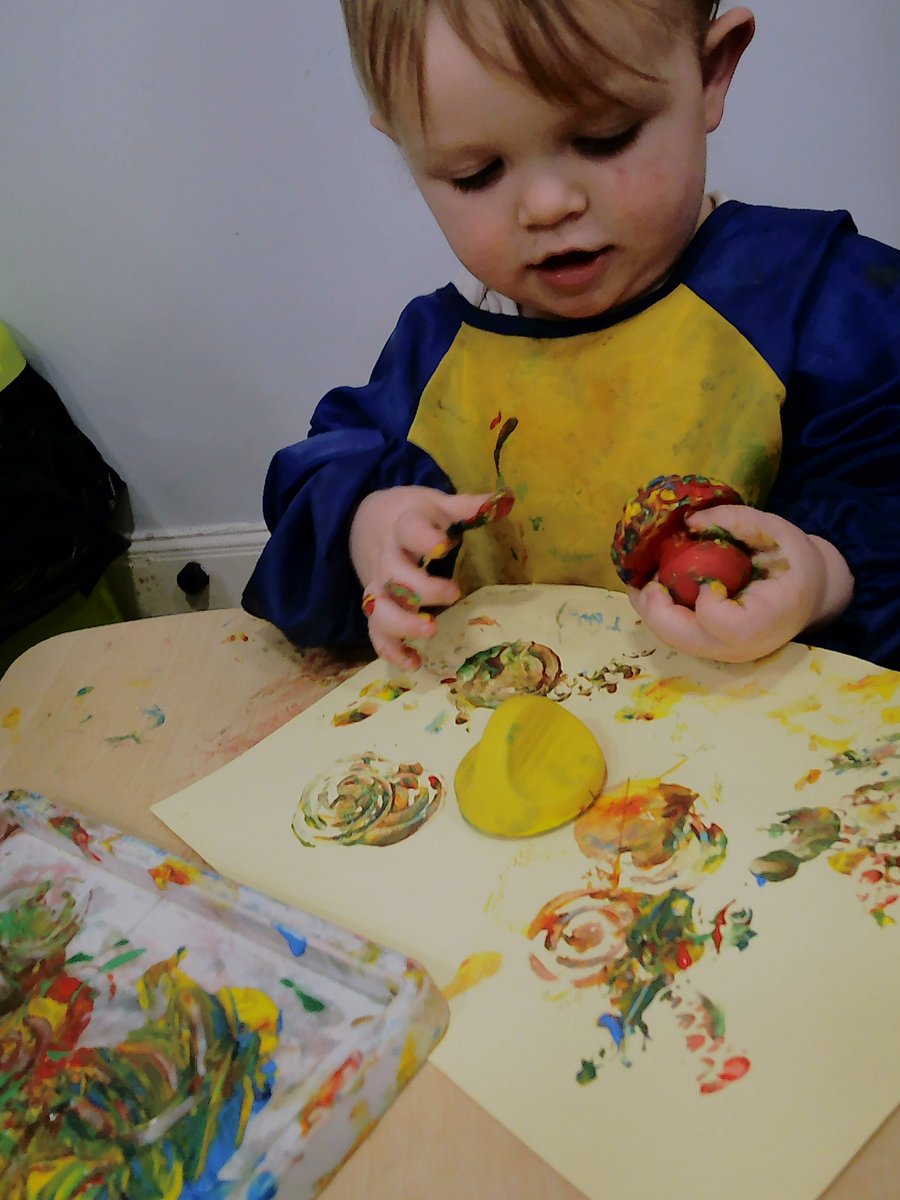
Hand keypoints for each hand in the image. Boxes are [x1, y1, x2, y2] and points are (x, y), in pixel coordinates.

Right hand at [350, 486, 496, 667]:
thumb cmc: (414, 516)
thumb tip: (506, 499)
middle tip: (452, 593)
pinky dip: (390, 650)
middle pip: (394, 576)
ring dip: (402, 624)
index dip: (423, 539)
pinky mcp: (377, 608)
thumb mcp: (438, 505)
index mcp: (403, 528)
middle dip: (421, 588)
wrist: (368, 521)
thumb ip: (467, 507)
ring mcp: (379, 587)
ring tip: (430, 631)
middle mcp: (387, 559)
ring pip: (379, 609)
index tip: (443, 545)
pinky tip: (413, 663)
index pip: (408, 530)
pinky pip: (376, 632)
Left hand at [627, 506, 852, 662]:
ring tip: (645, 578)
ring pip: (673, 639)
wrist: (811, 593)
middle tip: (646, 576)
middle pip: (683, 638)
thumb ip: (735, 521)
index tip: (707, 577)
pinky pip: (677, 635)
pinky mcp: (712, 649)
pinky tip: (656, 587)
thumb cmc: (793, 561)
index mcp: (765, 620)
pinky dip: (661, 612)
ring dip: (651, 609)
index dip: (704, 600)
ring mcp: (724, 653)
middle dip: (654, 607)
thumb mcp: (775, 531)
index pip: (718, 623)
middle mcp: (741, 647)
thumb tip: (689, 522)